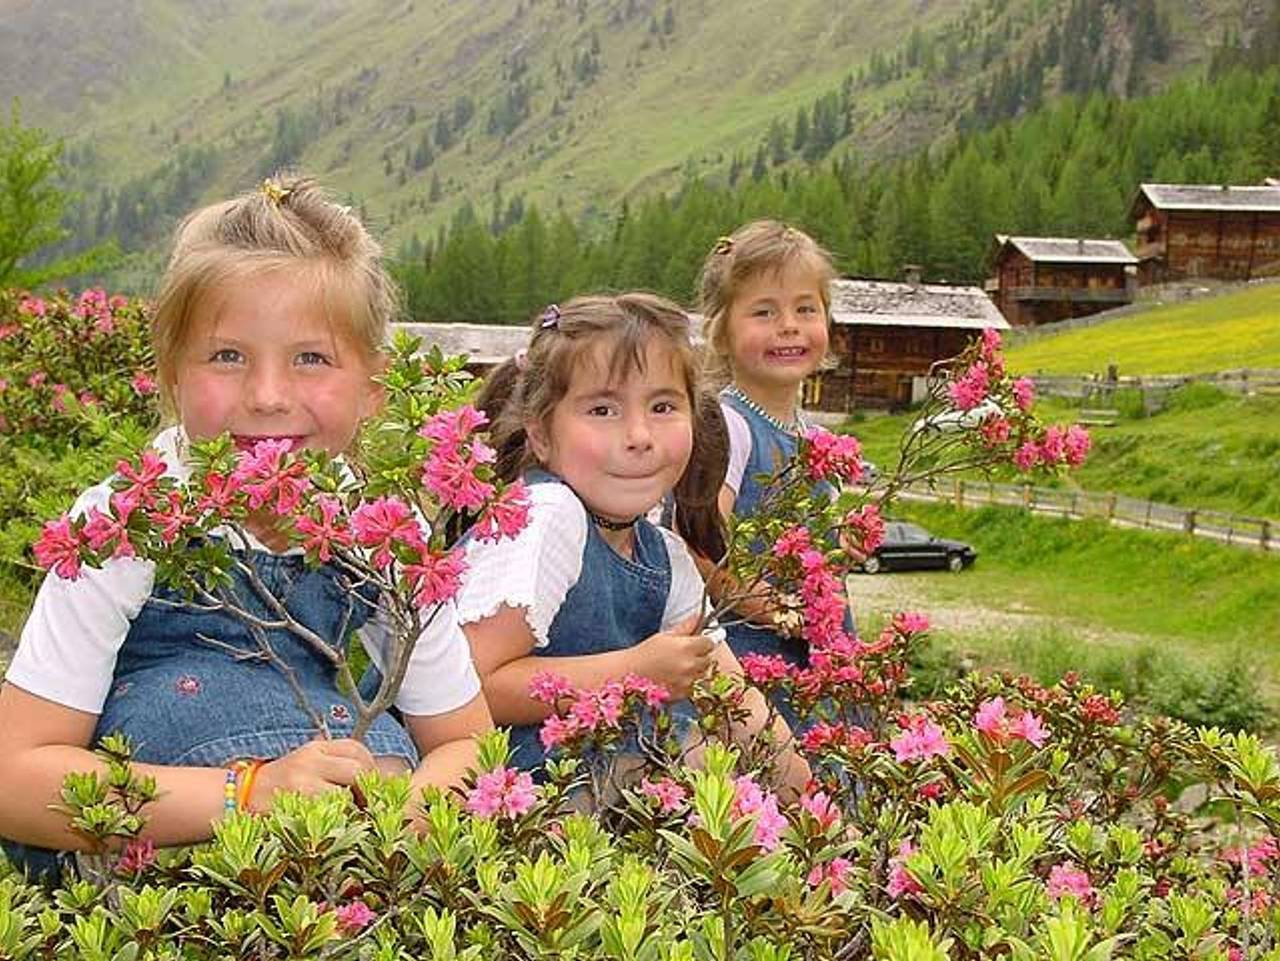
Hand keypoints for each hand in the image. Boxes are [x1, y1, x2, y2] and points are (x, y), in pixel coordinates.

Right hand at [248, 738, 378, 811]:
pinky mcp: (296, 804)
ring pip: (346, 793)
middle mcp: (310, 760)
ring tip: (350, 816)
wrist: (238, 797)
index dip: (369, 768)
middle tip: (366, 804)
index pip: (356, 749)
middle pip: (357, 770)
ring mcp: (303, 782)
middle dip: (367, 789)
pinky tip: (335, 826)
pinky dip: (338, 820)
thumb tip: (377, 775)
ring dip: (353, 807)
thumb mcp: (305, 763)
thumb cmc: (280, 784)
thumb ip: (334, 764)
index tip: (370, 784)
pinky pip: (330, 813)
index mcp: (316, 748)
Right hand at [634, 630, 715, 699]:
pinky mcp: (682, 694)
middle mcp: (689, 665)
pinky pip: (694, 687)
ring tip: (678, 667)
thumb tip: (699, 616)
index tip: (699, 642)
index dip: (705, 642)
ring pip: (702, 674)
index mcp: (686, 647)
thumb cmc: (645, 653)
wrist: (628, 675)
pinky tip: (674, 678)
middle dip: (701, 656)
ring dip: (696, 670)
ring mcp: (687, 681)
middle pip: (709, 660)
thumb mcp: (665, 636)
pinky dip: (688, 683)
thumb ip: (686, 627)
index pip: (710, 643)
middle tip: (687, 655)